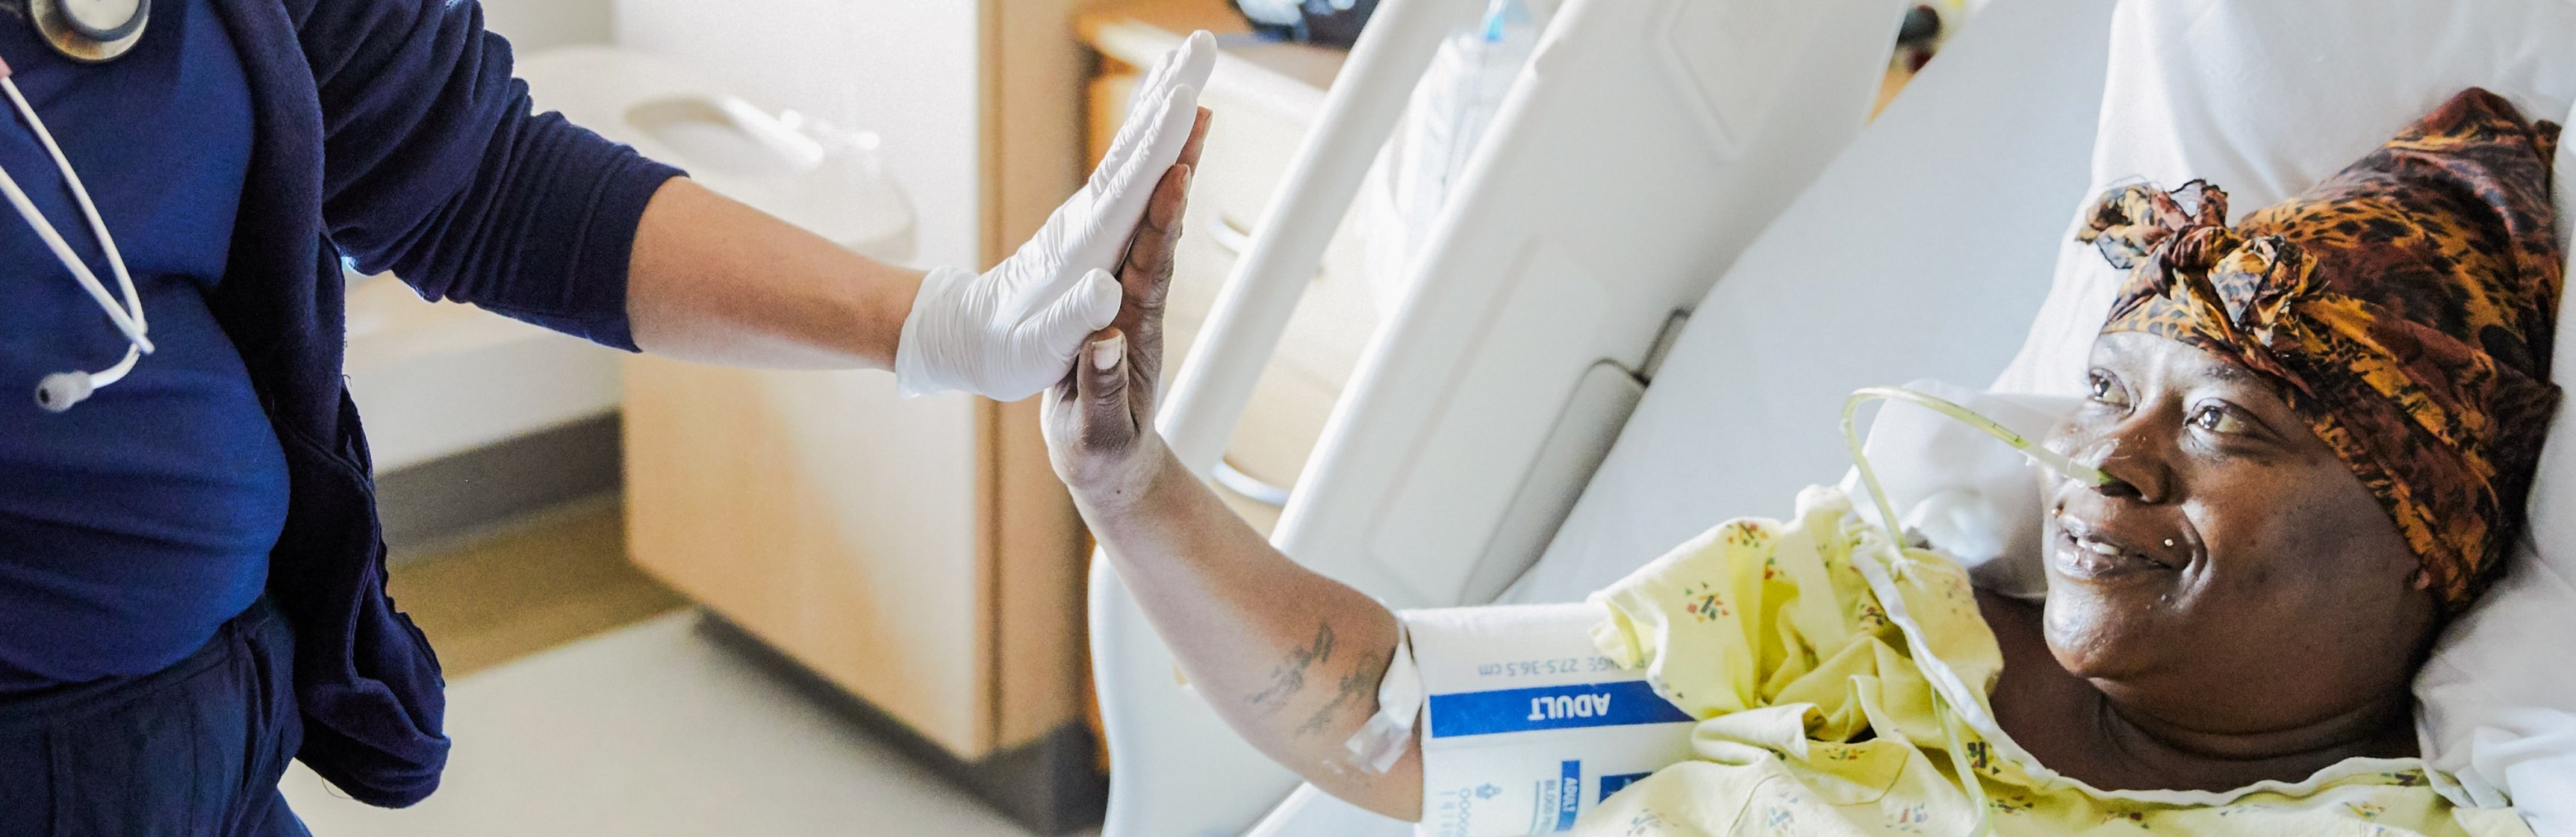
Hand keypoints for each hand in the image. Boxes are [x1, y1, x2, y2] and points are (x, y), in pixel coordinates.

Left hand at [893, 31, 1217, 399]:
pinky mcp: (1092, 215)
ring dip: (1162, 99)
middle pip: (1136, 148)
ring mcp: (1089, 212)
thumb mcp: (1036, 349)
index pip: (1128, 187)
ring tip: (1189, 55)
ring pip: (1133, 146)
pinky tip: (1163, 106)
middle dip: (1170, 95)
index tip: (1186, 101)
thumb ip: (1073, 319)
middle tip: (1203, 45)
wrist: (967, 334)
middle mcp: (1088, 217)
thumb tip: (1108, 291)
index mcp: (1083, 248)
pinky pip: (1129, 161)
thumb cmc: (1006, 350)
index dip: (1159, 146)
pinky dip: (1149, 127)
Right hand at [1044, 108, 1207, 512]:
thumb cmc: (1102, 455)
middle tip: (1197, 112)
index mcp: (1133, 334)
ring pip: (1149, 229)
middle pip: (1161, 231)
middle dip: (1178, 172)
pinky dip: (1142, 199)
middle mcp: (1138, 308)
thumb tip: (1100, 341)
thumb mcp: (1094, 435)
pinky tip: (1148, 164)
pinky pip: (1129, 242)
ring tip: (1184, 118)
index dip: (1162, 222)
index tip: (1176, 174)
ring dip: (1167, 175)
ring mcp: (1129, 304)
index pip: (1151, 268)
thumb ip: (1098, 392)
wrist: (1114, 466)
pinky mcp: (1115, 305)